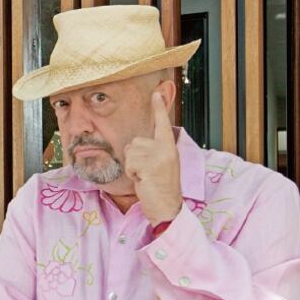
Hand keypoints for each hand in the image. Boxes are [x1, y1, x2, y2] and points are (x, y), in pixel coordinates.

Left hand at [123, 92, 182, 225]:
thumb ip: (152, 151)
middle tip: (147, 174)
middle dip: (133, 158)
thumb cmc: (160, 188)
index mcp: (170, 147)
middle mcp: (166, 148)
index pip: (163, 124)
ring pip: (130, 152)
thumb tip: (135, 143)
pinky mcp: (150, 164)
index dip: (159, 108)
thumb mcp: (160, 165)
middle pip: (134, 142)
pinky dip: (132, 173)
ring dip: (132, 167)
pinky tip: (143, 181)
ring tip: (145, 178)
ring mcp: (159, 156)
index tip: (157, 92)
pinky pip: (129, 163)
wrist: (167, 207)